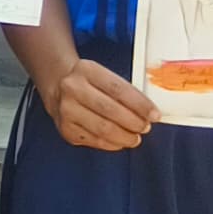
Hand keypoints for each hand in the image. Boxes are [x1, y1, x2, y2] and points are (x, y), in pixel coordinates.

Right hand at [38, 53, 155, 152]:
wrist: (58, 87)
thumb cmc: (90, 83)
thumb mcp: (104, 76)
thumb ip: (125, 91)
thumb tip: (148, 113)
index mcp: (86, 70)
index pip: (118, 89)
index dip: (140, 104)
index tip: (154, 115)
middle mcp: (72, 88)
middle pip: (110, 110)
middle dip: (134, 122)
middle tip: (145, 127)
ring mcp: (66, 109)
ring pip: (103, 129)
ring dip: (125, 137)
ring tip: (135, 138)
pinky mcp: (65, 128)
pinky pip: (94, 140)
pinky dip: (112, 144)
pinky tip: (119, 141)